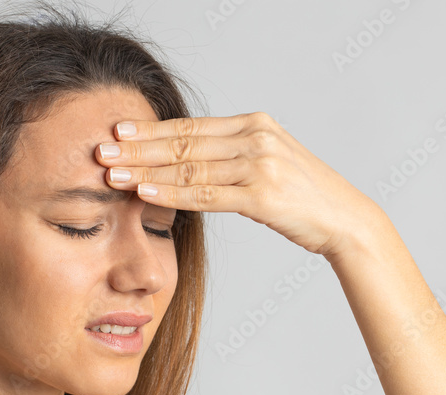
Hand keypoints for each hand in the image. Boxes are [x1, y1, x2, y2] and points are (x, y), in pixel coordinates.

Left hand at [95, 111, 390, 260]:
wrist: (345, 220)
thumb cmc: (304, 199)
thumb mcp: (269, 165)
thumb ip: (232, 158)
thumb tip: (190, 163)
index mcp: (254, 124)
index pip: (191, 126)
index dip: (151, 130)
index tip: (117, 133)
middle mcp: (255, 136)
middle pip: (183, 141)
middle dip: (137, 148)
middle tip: (100, 151)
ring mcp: (259, 163)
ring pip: (188, 166)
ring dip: (144, 170)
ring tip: (110, 174)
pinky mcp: (261, 193)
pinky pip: (205, 192)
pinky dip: (170, 192)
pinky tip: (143, 191)